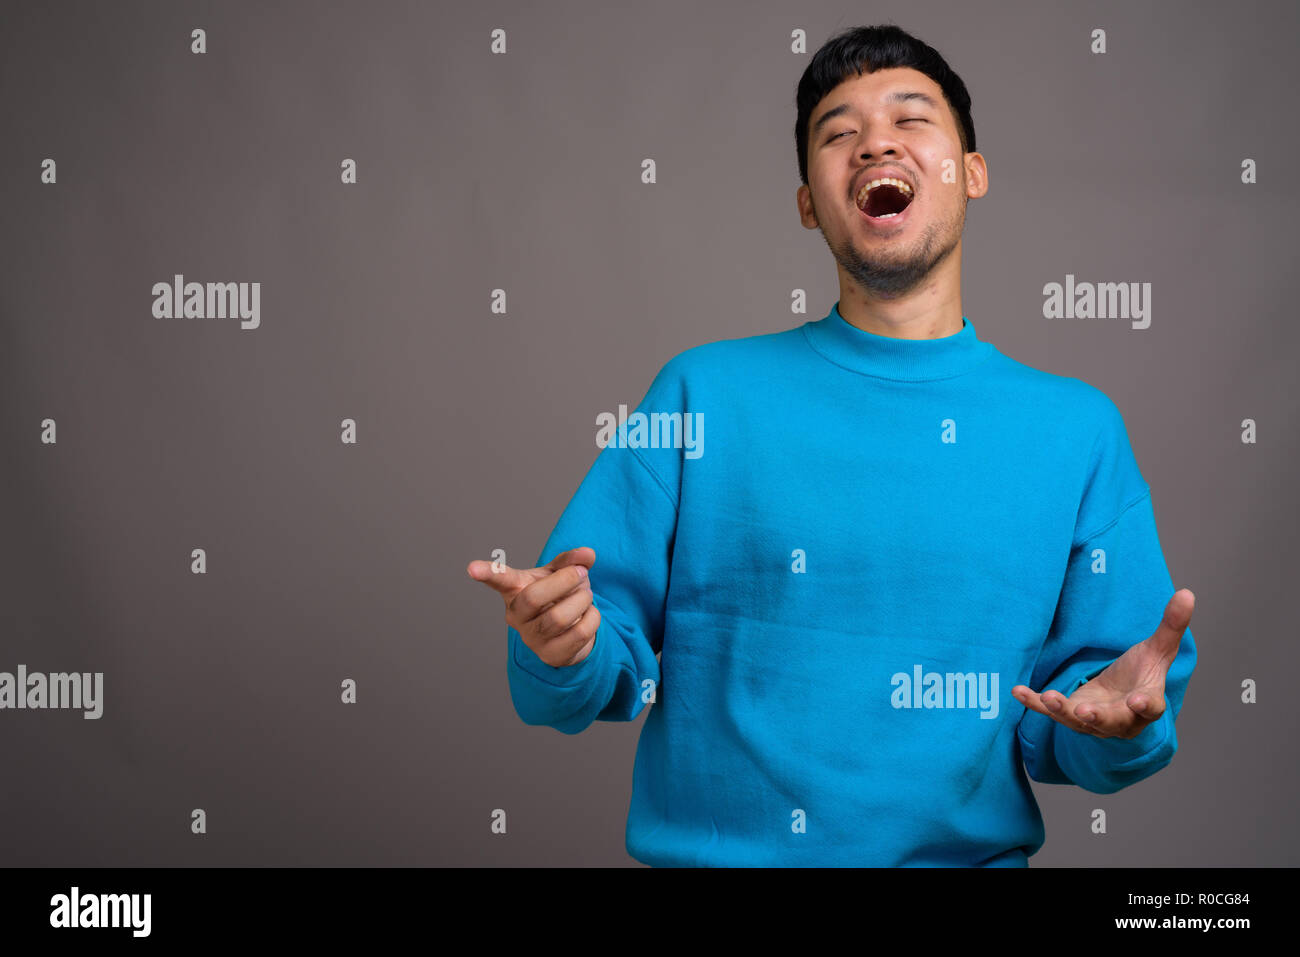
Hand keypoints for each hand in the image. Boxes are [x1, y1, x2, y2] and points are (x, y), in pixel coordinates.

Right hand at [467, 546, 600, 666]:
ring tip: (586, 595)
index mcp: (515, 590)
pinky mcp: (550, 655)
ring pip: (558, 618)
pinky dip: (592, 618)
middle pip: (533, 598)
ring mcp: (531, 638)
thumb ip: (572, 561)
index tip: (472, 568)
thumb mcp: (562, 573)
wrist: (570, 630)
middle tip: (581, 573)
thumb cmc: (558, 596)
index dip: (487, 573)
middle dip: (565, 581)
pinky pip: (578, 634)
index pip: (499, 580)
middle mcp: (516, 616)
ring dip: (582, 600)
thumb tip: (587, 554)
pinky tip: (589, 614)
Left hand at [1013, 588, 1194, 739]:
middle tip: (1085, 710)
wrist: (1122, 693)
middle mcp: (1120, 718)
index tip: (1139, 700)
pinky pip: (1050, 711)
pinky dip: (1034, 703)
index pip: (1150, 707)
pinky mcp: (1070, 713)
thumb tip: (1188, 593)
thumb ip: (1171, 625)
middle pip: (1110, 721)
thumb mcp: (1157, 648)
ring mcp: (1093, 720)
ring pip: (1077, 721)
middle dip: (1097, 717)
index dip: (1145, 705)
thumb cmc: (1142, 672)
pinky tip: (1018, 692)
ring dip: (1062, 711)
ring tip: (1049, 699)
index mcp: (1146, 703)